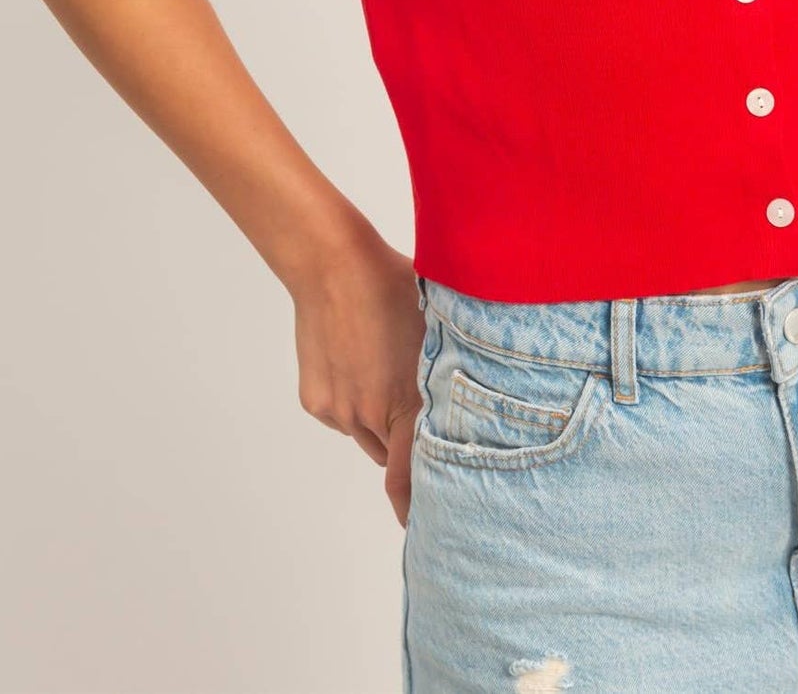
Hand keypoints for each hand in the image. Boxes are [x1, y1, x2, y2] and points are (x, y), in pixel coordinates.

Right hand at [287, 227, 426, 526]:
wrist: (334, 267)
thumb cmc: (396, 288)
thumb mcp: (438, 330)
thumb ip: (451, 377)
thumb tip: (482, 402)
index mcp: (406, 404)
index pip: (411, 478)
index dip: (418, 509)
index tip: (429, 531)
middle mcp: (368, 417)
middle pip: (393, 453)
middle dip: (407, 441)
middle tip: (417, 407)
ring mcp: (338, 411)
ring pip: (367, 433)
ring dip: (381, 418)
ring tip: (387, 366)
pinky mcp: (315, 401)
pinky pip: (342, 414)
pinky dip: (354, 400)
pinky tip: (360, 358)